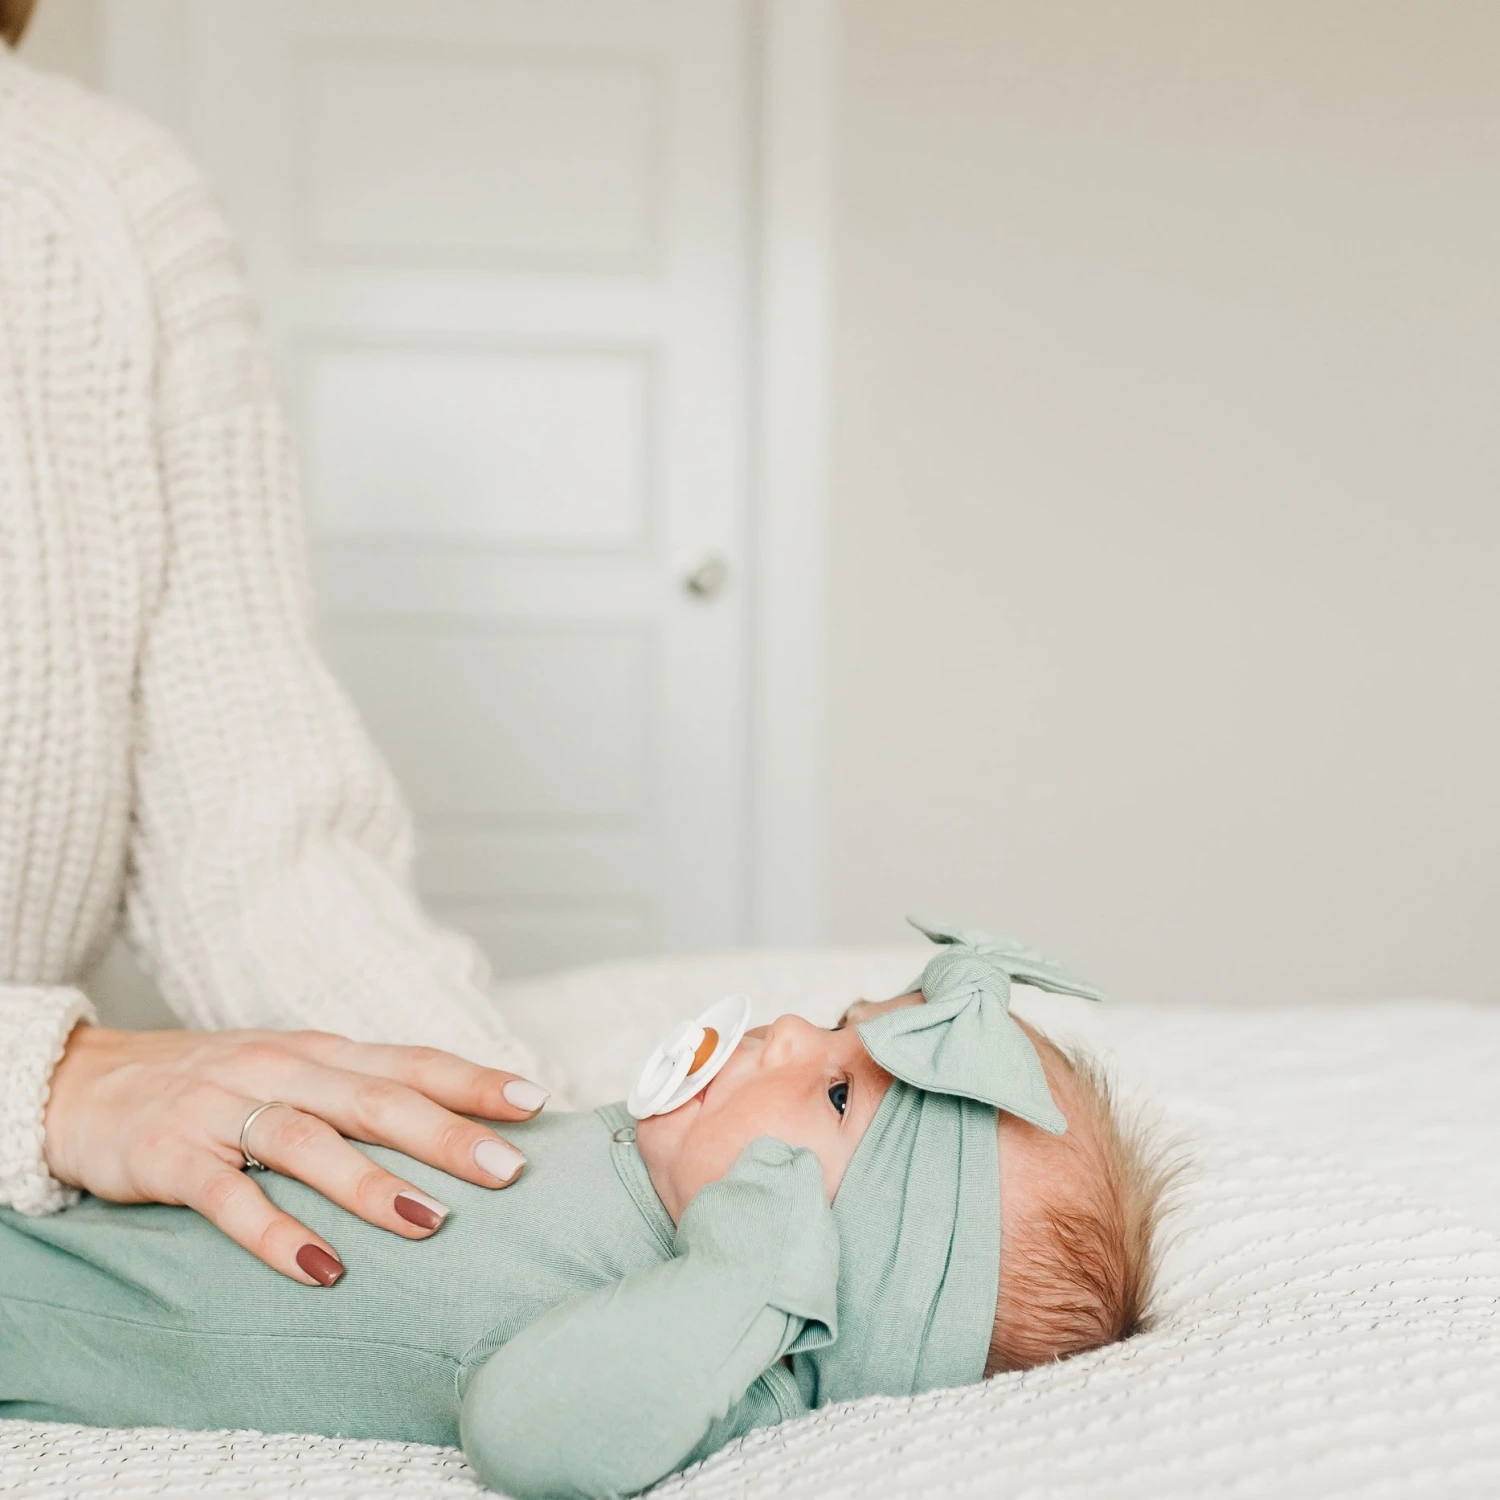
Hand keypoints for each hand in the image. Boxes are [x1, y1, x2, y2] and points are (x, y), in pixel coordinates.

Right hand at [43, 1024, 548, 1284]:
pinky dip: (275, 1232)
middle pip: (376, 1099)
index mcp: (321, 1052)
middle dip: (447, 1134)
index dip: (473, 1080)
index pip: (411, 1061)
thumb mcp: (294, 1073)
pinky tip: (320, 1267)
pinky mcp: (170, 1154)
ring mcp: (224, 1108)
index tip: (536, 1101)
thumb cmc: (216, 1085)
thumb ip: (363, 1094)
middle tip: (507, 1170)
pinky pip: (227, 1196)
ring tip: (431, 1222)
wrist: (84, 1080)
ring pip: (310, 1141)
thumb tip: (458, 1129)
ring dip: (373, 1184)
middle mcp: (282, 1069)